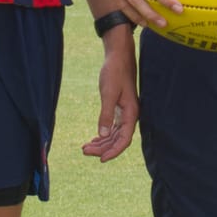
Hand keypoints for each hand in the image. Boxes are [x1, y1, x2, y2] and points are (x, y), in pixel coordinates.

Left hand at [82, 30, 139, 161]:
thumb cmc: (115, 72)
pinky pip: (113, 128)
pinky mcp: (120, 109)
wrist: (119, 56)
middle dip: (103, 148)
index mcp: (131, 114)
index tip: (100, 159)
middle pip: (118, 140)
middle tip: (84, 151)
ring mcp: (125, 113)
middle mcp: (130, 116)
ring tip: (85, 148)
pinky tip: (94, 139)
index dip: (113, 152)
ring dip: (102, 143)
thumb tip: (102, 135)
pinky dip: (104, 135)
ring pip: (114, 135)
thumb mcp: (109, 93)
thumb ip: (106, 114)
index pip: (124, 140)